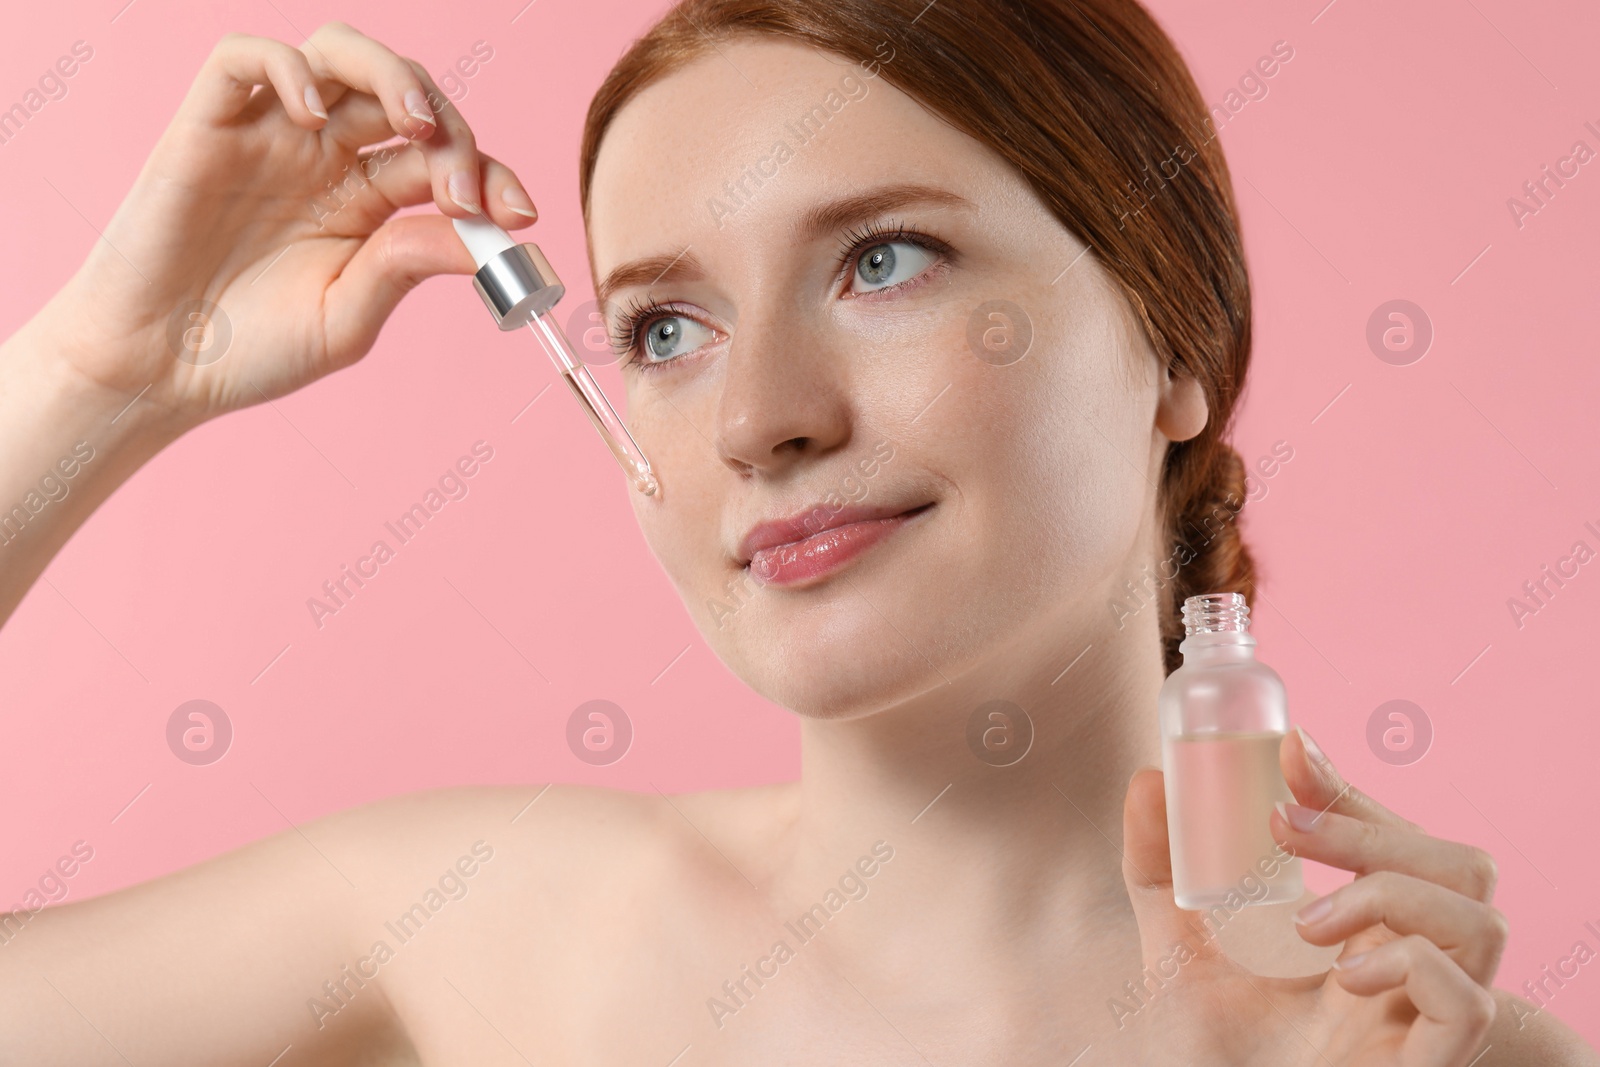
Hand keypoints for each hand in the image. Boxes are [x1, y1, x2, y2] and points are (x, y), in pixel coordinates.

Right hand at [34, 22, 535, 432]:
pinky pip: (246, 59)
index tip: (520, 217)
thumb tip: (480, 234)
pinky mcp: (208, 126)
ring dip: (391, 74)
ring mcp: (271, 135)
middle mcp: (327, 157)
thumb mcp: (347, 317)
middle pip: (407, 97)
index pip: (446, 159)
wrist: (158, 370)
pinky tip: (317, 118)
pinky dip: (290, 68)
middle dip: (453, 129)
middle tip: (465, 191)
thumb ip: (406, 265)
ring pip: (339, 56)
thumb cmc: (251, 351)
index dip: (492, 175)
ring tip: (414, 124)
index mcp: (369, 202)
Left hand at [1117, 727, 1504, 1065]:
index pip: (1396, 840)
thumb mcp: (1175, 955)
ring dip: (1390, 893)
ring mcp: (1425, 1018)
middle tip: (1288, 827)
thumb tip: (1147, 781)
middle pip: (1459, 863)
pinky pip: (1466, 997)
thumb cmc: (1215, 1061)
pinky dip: (1408, 964)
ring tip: (1311, 924)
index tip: (1290, 750)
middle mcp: (1408, 970)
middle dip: (1375, 825)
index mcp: (1364, 937)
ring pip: (1481, 916)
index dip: (1355, 790)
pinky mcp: (1428, 1064)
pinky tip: (1345, 977)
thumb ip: (1158, 873)